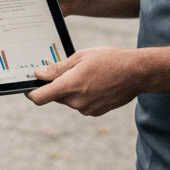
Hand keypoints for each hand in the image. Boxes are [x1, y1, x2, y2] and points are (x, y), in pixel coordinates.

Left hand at [27, 46, 141, 115]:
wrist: (138, 73)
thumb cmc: (109, 60)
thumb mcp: (80, 57)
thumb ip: (57, 68)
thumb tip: (39, 74)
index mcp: (69, 86)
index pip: (39, 98)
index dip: (32, 93)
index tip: (32, 87)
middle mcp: (76, 101)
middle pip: (55, 96)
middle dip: (57, 86)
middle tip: (70, 71)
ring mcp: (86, 109)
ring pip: (68, 100)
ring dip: (72, 90)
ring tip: (88, 76)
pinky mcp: (95, 112)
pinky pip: (81, 104)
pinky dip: (83, 95)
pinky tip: (96, 84)